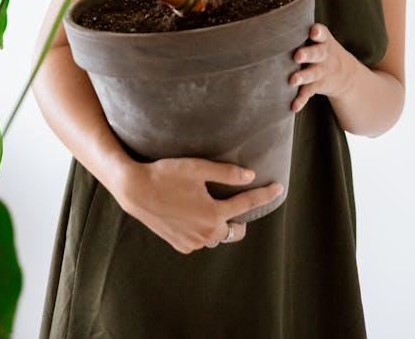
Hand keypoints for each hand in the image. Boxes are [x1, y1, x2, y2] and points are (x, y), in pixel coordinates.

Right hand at [116, 157, 283, 253]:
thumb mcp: (198, 168)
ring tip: (211, 206)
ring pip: (217, 236)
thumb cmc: (166, 174)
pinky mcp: (181, 245)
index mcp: (214, 214)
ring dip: (220, 224)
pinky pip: (200, 240)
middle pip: (236, 230)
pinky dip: (203, 229)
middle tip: (236, 201)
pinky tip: (193, 213)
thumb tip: (250, 176)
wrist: (135, 190)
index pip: (248, 204)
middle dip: (241, 218)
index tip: (279, 188)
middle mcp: (206, 233)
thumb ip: (227, 174)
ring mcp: (193, 242)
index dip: (265, 195)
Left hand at [290, 22, 355, 111]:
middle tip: (297, 55)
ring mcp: (321, 71)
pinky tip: (293, 106)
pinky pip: (309, 92)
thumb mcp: (320, 38)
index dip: (318, 33)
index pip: (322, 34)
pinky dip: (301, 100)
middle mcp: (323, 55)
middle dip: (308, 54)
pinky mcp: (317, 86)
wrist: (346, 74)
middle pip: (317, 54)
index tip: (313, 32)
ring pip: (312, 74)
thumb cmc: (321, 49)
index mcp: (323, 41)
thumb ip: (302, 30)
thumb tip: (271, 18)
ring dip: (303, 77)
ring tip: (292, 80)